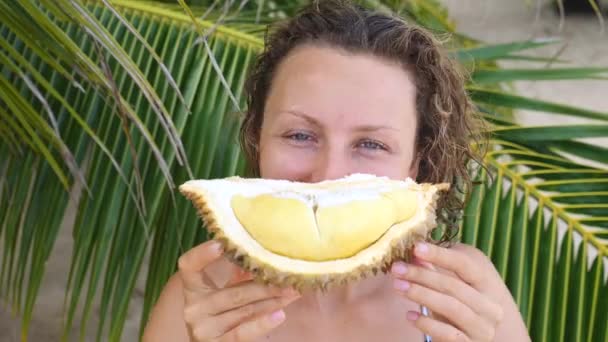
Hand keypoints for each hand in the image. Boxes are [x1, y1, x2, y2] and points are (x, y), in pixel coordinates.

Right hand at [177, 240, 300, 341]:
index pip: (188, 266)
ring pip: (244, 310)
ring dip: (272, 301)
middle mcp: (194, 307)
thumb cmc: (220, 314)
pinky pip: (243, 332)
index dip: (202, 254)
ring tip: (291, 292)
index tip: (221, 243)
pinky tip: (279, 314)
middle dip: (264, 284)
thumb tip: (261, 255)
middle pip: (232, 292)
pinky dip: (263, 323)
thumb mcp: (224, 292)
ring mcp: (204, 328)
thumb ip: (237, 276)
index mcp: (193, 288)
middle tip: (287, 275)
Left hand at [390, 243, 503, 341]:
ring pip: (451, 307)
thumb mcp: (450, 284)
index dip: (440, 255)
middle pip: (454, 286)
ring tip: (398, 286)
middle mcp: (490, 306)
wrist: (472, 335)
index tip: (416, 248)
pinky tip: (409, 315)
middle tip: (397, 268)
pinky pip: (448, 334)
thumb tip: (415, 253)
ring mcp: (483, 328)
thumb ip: (434, 268)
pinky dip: (427, 324)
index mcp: (487, 284)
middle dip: (422, 275)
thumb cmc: (458, 303)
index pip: (465, 264)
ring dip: (421, 295)